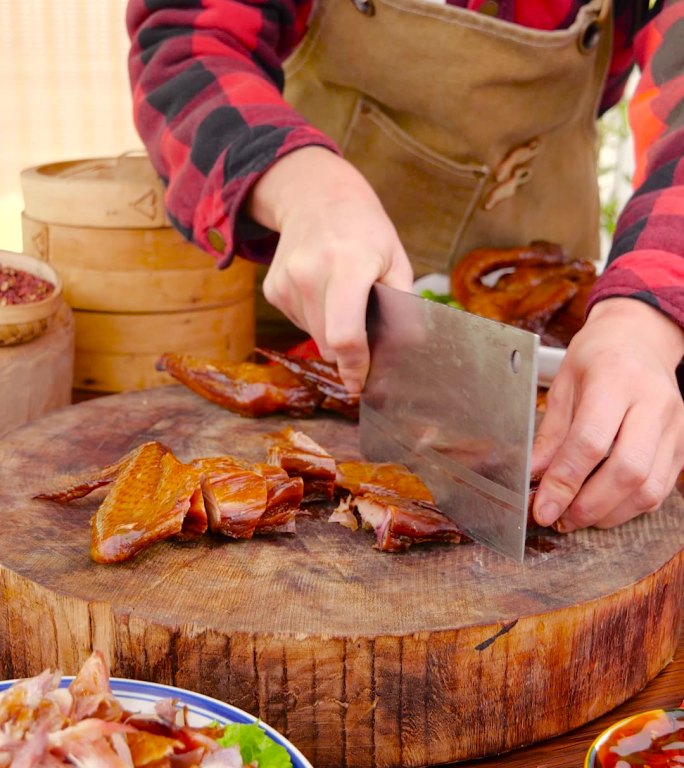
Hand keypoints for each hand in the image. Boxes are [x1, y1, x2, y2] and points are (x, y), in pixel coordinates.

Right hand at [247, 147, 413, 392]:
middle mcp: (309, 273)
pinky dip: (315, 317)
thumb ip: (403, 305)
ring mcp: (286, 281)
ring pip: (313, 336)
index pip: (346, 335)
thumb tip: (407, 351)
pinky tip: (322, 289)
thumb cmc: (366, 230)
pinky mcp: (272, 288)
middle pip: (328, 343)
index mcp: (347, 265)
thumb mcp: (396, 259)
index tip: (361, 385)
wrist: (315, 196)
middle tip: (365, 331)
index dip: (356, 367)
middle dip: (348, 349)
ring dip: (331, 330)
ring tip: (342, 295)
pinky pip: (299, 322)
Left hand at [531, 297, 683, 531]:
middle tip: (560, 518)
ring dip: (610, 513)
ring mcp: (676, 424)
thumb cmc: (596, 357)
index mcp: (616, 379)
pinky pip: (661, 488)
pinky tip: (604, 507)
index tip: (542, 508)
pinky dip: (630, 506)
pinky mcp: (683, 443)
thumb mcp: (563, 385)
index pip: (590, 441)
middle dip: (589, 505)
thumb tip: (534, 475)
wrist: (639, 338)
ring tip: (577, 516)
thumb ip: (550, 433)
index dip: (564, 482)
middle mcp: (653, 402)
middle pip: (627, 471)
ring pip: (649, 487)